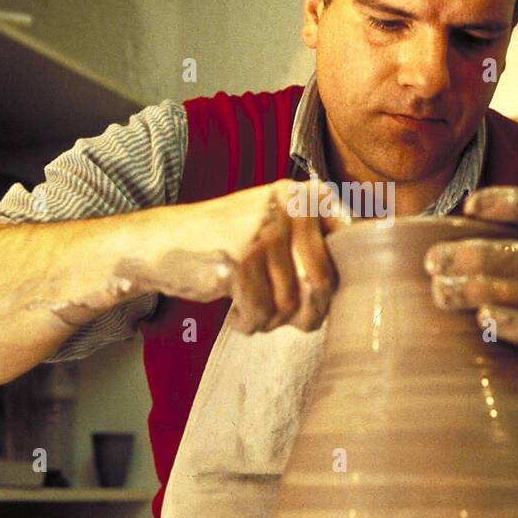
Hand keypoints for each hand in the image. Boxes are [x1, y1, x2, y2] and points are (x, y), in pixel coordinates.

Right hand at [139, 178, 343, 333]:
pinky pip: (262, 311)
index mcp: (301, 195)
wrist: (159, 243)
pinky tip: (237, 313)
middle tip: (289, 319)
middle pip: (323, 280)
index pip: (347, 244)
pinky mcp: (239, 258)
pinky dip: (250, 322)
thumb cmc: (223, 244)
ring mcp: (262, 231)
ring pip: (290, 302)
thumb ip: (312, 245)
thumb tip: (358, 290)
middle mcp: (287, 206)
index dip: (337, 279)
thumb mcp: (272, 228)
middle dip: (307, 312)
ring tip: (253, 310)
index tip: (315, 293)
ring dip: (272, 320)